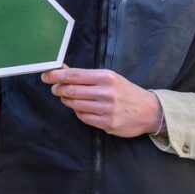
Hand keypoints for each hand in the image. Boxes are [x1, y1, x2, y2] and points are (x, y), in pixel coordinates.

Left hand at [41, 66, 160, 137]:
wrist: (149, 111)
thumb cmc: (125, 91)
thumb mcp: (109, 77)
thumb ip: (86, 76)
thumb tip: (61, 69)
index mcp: (106, 77)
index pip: (74, 75)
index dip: (56, 76)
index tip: (45, 76)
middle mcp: (106, 92)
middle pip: (71, 91)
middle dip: (58, 89)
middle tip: (55, 89)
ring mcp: (106, 109)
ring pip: (75, 105)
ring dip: (67, 101)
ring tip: (69, 98)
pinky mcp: (107, 124)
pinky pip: (83, 117)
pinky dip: (79, 112)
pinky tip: (83, 108)